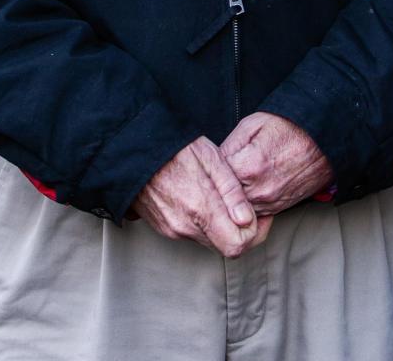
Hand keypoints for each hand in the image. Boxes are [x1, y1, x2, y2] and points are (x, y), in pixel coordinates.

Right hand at [131, 136, 272, 257]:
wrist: (133, 150)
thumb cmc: (174, 147)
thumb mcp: (211, 158)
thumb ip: (231, 191)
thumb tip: (247, 220)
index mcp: (200, 209)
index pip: (236, 245)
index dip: (254, 233)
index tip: (258, 216)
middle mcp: (184, 226)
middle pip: (224, 244)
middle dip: (238, 229)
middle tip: (243, 205)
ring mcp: (171, 229)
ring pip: (208, 238)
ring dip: (219, 224)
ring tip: (218, 195)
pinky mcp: (163, 227)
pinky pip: (191, 232)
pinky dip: (201, 221)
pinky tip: (200, 198)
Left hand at [220, 112, 332, 215]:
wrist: (322, 141)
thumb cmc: (288, 128)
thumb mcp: (252, 125)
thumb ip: (229, 145)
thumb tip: (213, 161)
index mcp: (249, 167)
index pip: (215, 179)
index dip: (209, 171)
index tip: (206, 166)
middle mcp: (259, 191)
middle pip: (224, 199)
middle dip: (218, 188)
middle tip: (212, 178)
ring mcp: (270, 203)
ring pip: (237, 211)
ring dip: (231, 200)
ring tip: (230, 183)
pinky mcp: (278, 209)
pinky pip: (254, 214)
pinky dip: (246, 206)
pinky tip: (244, 191)